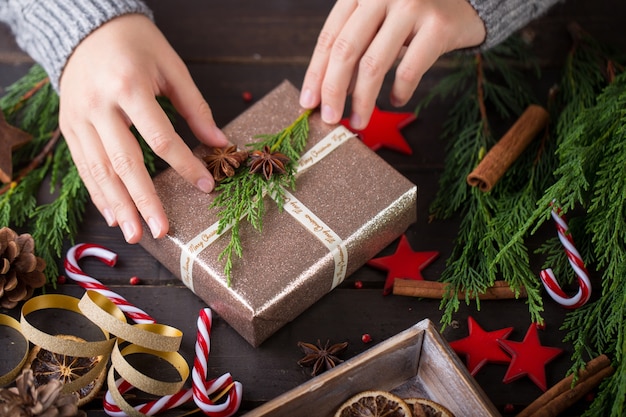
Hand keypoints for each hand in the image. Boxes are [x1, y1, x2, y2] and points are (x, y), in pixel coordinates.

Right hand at [59, 14, 227, 242]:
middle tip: (161, 230)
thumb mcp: (172, 67)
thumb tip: (220, 142)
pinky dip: (98, 193)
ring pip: (100, 170)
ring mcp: (78, 118)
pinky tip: (113, 215)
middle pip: (125, 162)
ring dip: (119, 206)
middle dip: (144, 201)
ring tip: (136, 234)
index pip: (160, 137)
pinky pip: (84, 166)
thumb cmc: (137, 45)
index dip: (185, 165)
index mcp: (129, 86)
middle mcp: (99, 105)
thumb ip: (196, 108)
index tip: (206, 186)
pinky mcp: (69, 127)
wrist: (87, 29)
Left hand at [299, 0, 485, 128]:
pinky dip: (399, 92)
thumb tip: (332, 92)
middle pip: (346, 51)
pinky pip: (409, 70)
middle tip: (330, 119)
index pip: (329, 38)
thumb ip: (355, 45)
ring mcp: (411, 7)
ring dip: (362, 101)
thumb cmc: (412, 15)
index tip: (308, 103)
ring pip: (374, 65)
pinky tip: (395, 101)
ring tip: (358, 122)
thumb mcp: (378, 18)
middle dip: (333, 91)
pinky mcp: (438, 26)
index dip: (316, 74)